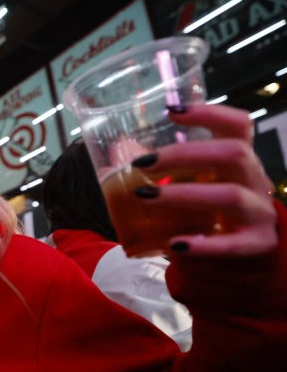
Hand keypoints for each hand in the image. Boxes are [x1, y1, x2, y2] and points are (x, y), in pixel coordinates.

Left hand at [141, 104, 276, 256]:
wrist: (238, 260)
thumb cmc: (211, 217)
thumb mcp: (194, 189)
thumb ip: (162, 176)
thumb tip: (112, 163)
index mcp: (239, 162)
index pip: (237, 125)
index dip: (210, 113)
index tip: (172, 111)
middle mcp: (255, 181)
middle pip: (233, 153)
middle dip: (185, 154)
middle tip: (142, 163)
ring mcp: (259, 214)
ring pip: (231, 195)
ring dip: (184, 194)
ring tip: (145, 196)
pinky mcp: (256, 245)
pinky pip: (232, 244)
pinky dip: (202, 245)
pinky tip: (174, 244)